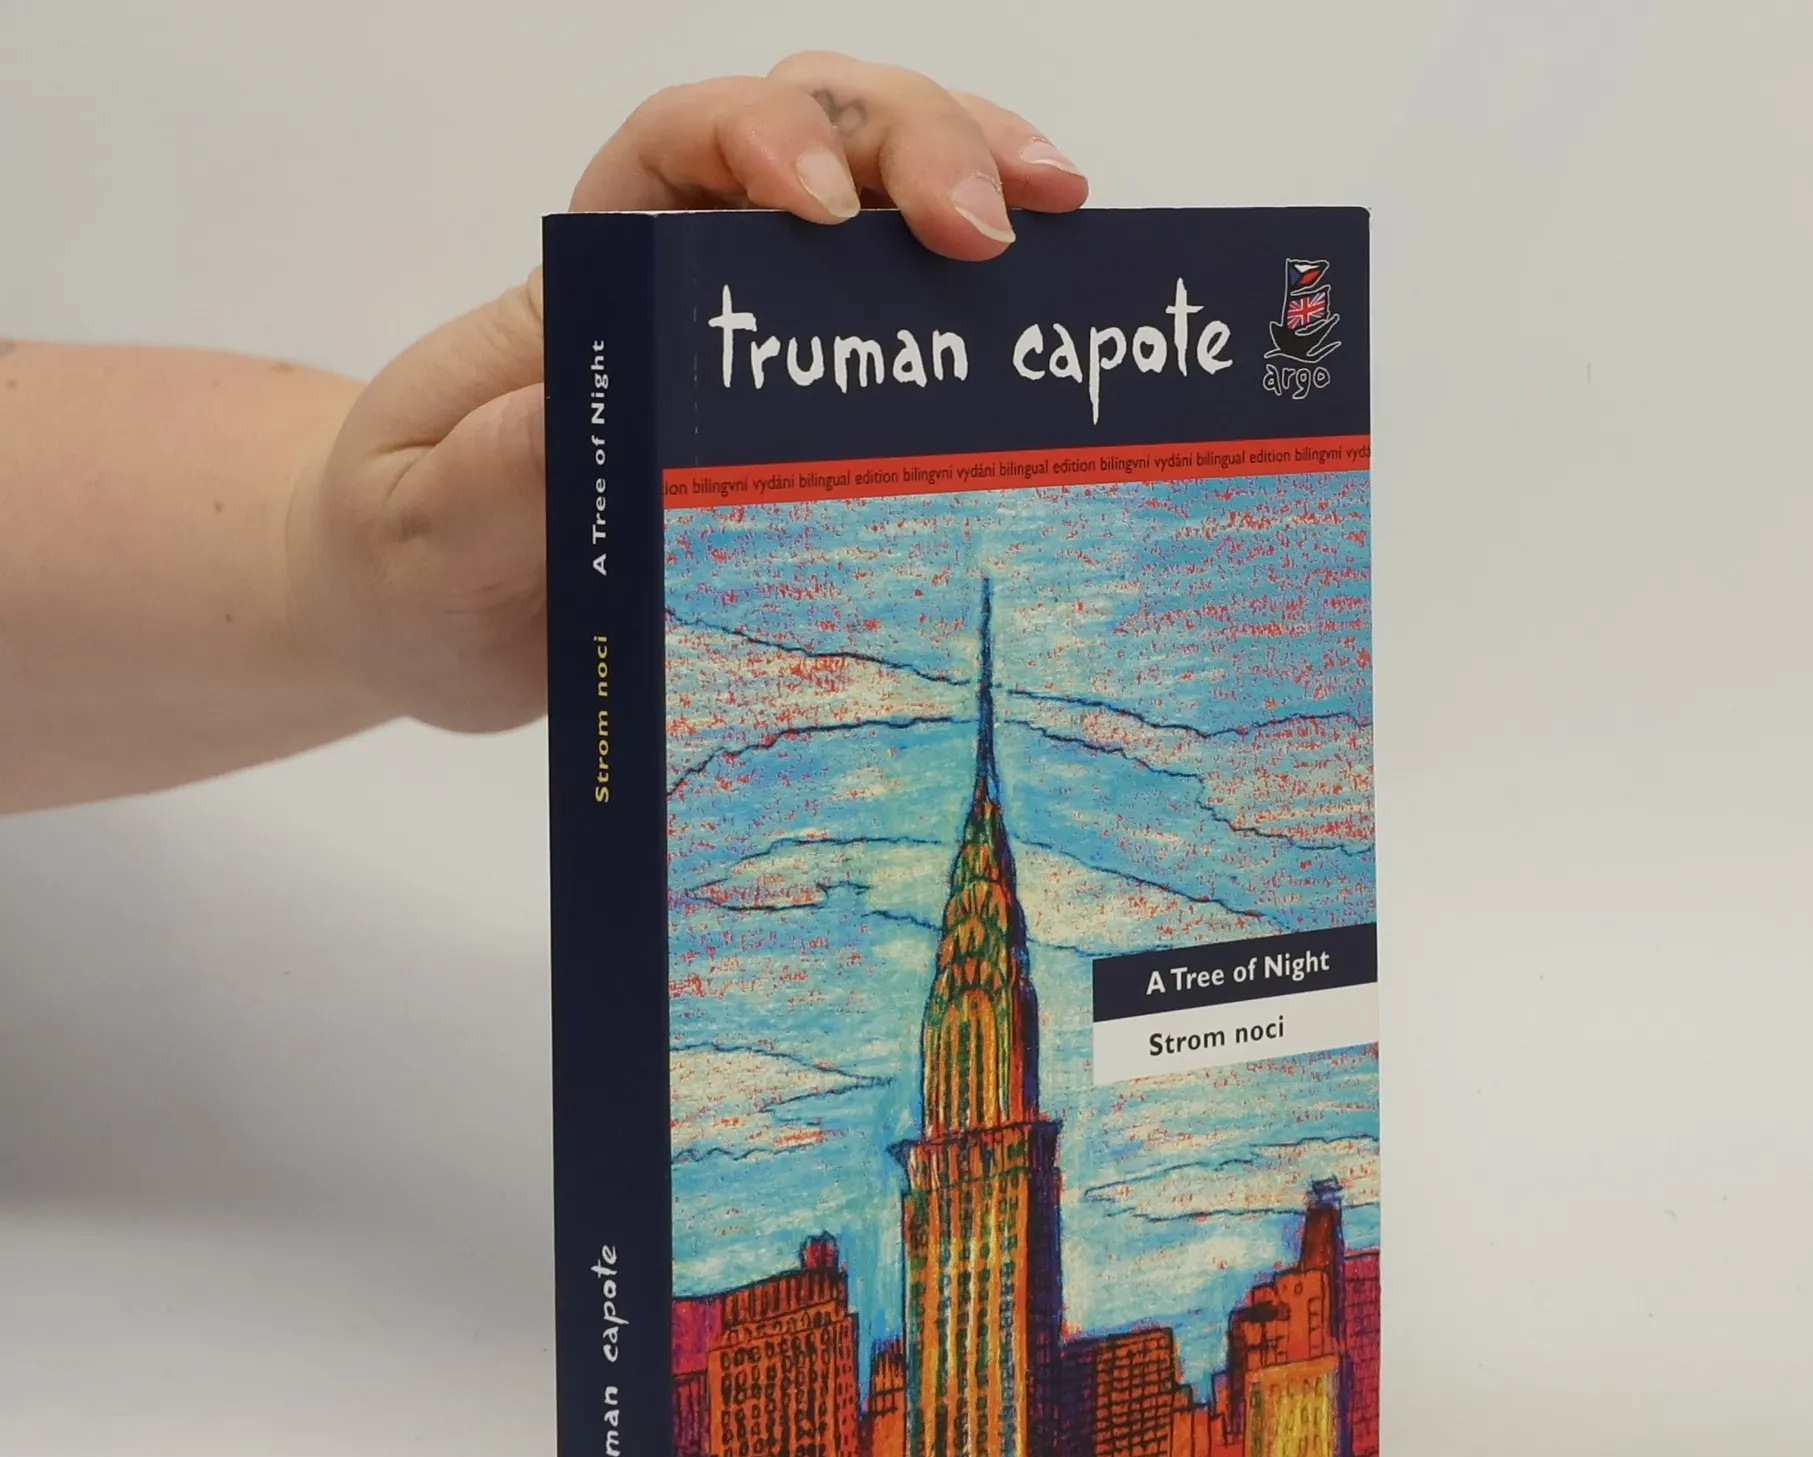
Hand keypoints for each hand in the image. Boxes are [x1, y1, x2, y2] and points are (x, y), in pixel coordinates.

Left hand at [291, 55, 1089, 734]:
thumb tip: (598, 411)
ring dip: (980, 181)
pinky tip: (1049, 322)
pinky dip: (987, 309)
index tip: (822, 212)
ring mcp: (759, 349)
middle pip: (812, 136)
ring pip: (881, 205)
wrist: (425, 625)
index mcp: (584, 282)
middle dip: (911, 142)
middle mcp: (684, 285)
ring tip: (1068, 222)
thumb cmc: (406, 562)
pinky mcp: (811, 423)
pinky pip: (908, 335)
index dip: (758, 139)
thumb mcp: (419, 529)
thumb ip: (493, 475)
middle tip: (990, 229)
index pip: (674, 150)